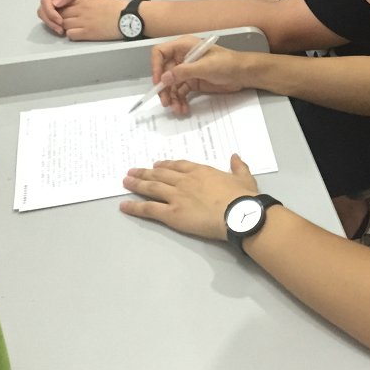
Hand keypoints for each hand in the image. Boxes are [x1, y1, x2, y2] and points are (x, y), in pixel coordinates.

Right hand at [37, 0, 106, 34]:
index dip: (50, 12)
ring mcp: (58, 3)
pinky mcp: (62, 10)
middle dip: (49, 20)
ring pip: (46, 14)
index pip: (46, 0)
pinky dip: (55, 24)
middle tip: (60, 29)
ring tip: (61, 31)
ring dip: (51, 24)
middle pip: (43, 9)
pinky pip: (53, 18)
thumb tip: (55, 3)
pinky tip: (64, 30)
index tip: (60, 21)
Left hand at [57, 0, 127, 40]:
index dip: (63, 10)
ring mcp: (83, 20)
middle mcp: (81, 8)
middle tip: (66, 23)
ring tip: (74, 29)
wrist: (129, 16)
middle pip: (61, 14)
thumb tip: (77, 9)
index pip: (64, 3)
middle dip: (61, 19)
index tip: (67, 14)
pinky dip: (71, 35)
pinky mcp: (87, 32)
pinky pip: (70, 34)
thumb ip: (86, 3)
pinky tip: (79, 34)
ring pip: (63, 24)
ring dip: (65, 27)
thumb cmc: (118, 9)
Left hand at [120, 155, 257, 239]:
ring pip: (151, 187)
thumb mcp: (244, 178)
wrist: (237, 213)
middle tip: (133, 170)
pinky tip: (124, 205)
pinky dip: (135, 206)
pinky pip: (148, 208)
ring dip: (137, 183)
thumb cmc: (243, 197)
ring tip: (125, 181)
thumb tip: (235, 156)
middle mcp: (185, 181)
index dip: (166, 164)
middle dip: (146, 172)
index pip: (179, 165)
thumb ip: (238, 166)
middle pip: (160, 174)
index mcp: (201, 171)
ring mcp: (176, 196)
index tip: (157, 164)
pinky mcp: (171, 213)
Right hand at [151, 37, 247, 113]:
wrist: (243, 74)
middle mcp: (182, 58)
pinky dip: (180, 100)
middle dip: (164, 88)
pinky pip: (181, 91)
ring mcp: (187, 71)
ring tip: (177, 109)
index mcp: (183, 46)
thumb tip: (164, 79)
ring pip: (172, 85)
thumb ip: (183, 72)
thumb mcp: (204, 67)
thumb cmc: (226, 63)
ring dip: (172, 97)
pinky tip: (183, 108)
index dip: (156, 66)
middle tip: (166, 102)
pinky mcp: (193, 82)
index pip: (160, 53)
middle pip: (164, 72)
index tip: (158, 82)